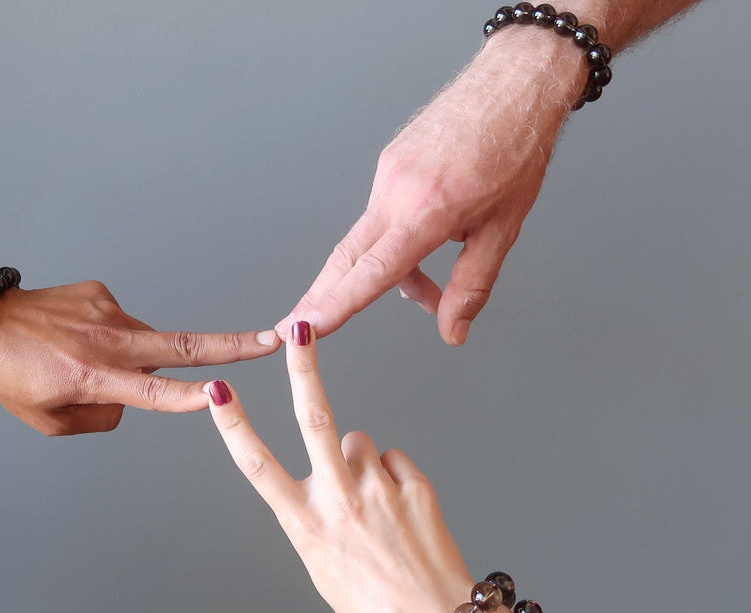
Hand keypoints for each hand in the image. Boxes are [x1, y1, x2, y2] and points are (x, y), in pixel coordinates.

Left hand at [0, 279, 279, 434]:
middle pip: (181, 347)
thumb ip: (102, 417)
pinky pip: (120, 325)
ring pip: (143, 344)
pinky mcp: (100, 293)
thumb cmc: (11, 376)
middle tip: (272, 340)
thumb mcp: (50, 421)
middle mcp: (106, 342)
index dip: (188, 398)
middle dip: (231, 346)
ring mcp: (106, 312)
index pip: (152, 393)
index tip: (222, 395)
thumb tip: (132, 398)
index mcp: (93, 378)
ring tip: (83, 360)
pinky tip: (76, 338)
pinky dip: (109, 337)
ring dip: (133, 357)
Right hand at [206, 321, 472, 612]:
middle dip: (303, 367)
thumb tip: (334, 469)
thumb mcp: (325, 570)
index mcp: (306, 526)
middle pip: (315, 417)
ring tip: (374, 503)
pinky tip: (401, 512)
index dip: (233, 426)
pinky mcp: (416, 487)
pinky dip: (393, 477)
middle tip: (299, 328)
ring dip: (360, 459)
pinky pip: (395, 461)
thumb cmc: (374, 612)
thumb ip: (319, 516)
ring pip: (359, 441)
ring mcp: (380, 490)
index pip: (257, 466)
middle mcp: (339, 500)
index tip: (218, 392)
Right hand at [278, 35, 579, 344]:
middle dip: (319, 297)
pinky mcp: (389, 162)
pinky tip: (429, 241)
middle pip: (345, 258)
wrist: (514, 84)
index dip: (337, 303)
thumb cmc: (516, 148)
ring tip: (426, 292)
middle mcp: (397, 191)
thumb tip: (452, 330)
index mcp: (427, 210)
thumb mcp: (503, 229)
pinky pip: (380, 215)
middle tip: (293, 329)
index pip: (373, 270)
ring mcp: (388, 173)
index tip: (307, 326)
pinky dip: (394, 241)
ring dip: (383, 274)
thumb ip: (472, 286)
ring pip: (367, 240)